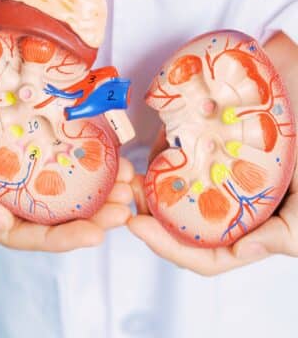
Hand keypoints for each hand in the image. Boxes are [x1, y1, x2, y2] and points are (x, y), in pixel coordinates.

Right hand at [0, 99, 132, 251]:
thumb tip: (1, 222)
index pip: (33, 233)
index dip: (65, 237)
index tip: (98, 235)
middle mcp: (15, 190)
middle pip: (60, 210)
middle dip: (95, 213)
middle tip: (124, 206)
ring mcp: (25, 162)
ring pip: (67, 178)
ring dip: (100, 182)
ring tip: (127, 179)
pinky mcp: (32, 136)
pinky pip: (61, 145)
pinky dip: (85, 149)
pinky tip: (107, 149)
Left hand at [128, 32, 297, 274]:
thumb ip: (279, 237)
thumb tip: (240, 248)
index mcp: (246, 230)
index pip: (204, 256)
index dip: (168, 247)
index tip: (136, 225)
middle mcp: (227, 207)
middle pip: (180, 224)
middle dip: (148, 215)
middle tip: (124, 196)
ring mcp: (219, 178)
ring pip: (177, 189)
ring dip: (150, 184)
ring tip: (129, 172)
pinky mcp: (215, 150)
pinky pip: (185, 154)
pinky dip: (166, 152)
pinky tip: (152, 147)